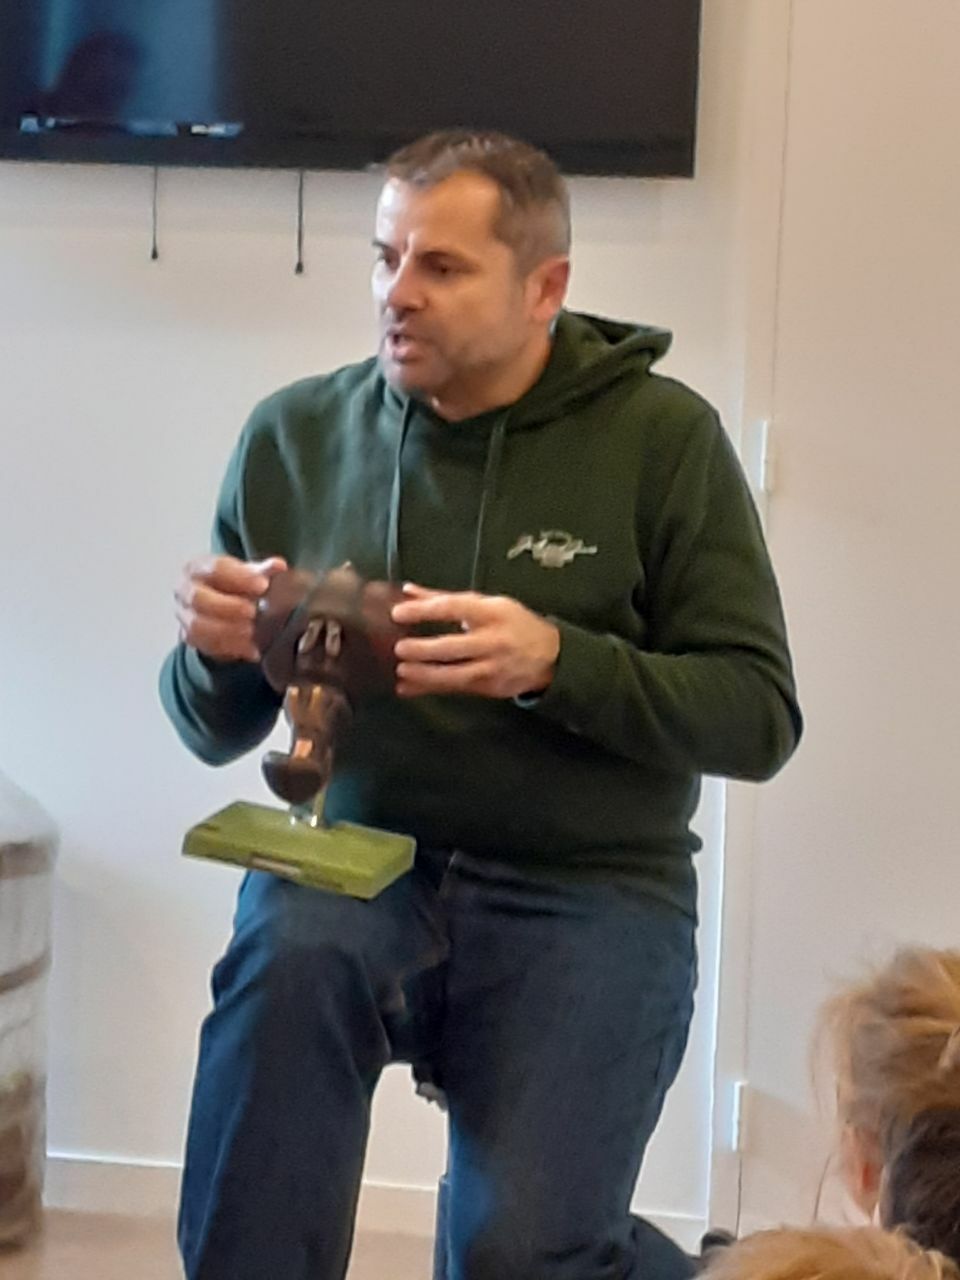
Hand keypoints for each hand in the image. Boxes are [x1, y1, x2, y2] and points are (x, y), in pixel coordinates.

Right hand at [174, 554, 287, 661]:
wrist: (216, 602)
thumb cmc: (232, 584)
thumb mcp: (247, 574)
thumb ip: (262, 570)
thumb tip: (279, 566)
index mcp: (197, 567)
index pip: (215, 569)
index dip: (240, 577)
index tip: (263, 585)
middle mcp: (184, 590)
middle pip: (198, 598)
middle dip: (228, 606)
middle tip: (253, 612)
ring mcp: (183, 615)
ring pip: (197, 626)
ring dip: (227, 631)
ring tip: (252, 632)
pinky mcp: (190, 638)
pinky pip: (205, 646)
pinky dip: (231, 648)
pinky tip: (252, 649)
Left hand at [391, 584, 559, 698]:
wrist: (550, 656)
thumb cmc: (513, 624)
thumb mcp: (487, 604)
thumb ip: (445, 599)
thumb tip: (408, 591)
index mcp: (491, 612)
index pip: (454, 608)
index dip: (424, 611)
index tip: (398, 612)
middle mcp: (493, 640)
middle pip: (454, 646)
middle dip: (425, 649)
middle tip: (399, 648)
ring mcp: (493, 667)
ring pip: (455, 674)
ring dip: (426, 674)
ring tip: (402, 672)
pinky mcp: (489, 688)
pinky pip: (455, 688)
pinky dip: (430, 689)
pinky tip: (408, 689)